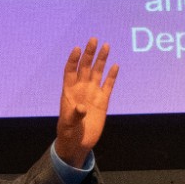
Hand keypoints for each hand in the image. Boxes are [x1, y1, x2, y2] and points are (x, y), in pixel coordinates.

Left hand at [56, 38, 118, 166]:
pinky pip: (108, 85)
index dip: (73, 59)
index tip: (77, 48)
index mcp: (68, 92)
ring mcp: (92, 94)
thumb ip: (74, 115)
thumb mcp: (68, 126)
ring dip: (101, 60)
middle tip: (94, 39)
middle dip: (89, 53)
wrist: (78, 144)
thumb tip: (82, 107)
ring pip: (97, 72)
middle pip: (85, 67)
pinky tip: (115, 65)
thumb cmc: (68, 134)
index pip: (70, 71)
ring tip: (106, 46)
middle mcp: (80, 89)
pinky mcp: (103, 101)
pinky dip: (112, 76)